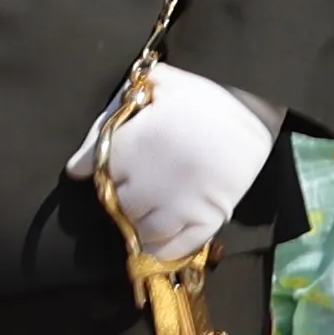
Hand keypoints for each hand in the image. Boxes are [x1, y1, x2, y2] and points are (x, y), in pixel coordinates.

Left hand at [71, 65, 282, 263]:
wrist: (259, 107)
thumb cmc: (205, 95)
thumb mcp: (159, 86)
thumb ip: (112, 115)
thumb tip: (74, 166)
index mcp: (132, 147)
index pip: (97, 174)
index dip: (105, 171)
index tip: (115, 170)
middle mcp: (148, 182)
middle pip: (120, 205)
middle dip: (127, 197)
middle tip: (143, 184)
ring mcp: (178, 204)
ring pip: (143, 230)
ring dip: (144, 224)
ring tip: (156, 209)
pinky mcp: (207, 218)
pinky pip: (175, 246)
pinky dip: (165, 248)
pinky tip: (165, 238)